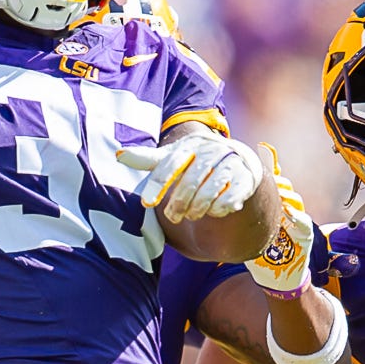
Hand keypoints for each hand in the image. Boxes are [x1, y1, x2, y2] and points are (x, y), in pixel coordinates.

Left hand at [114, 127, 265, 226]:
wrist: (235, 158)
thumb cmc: (195, 161)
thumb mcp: (171, 158)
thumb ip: (148, 159)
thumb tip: (119, 155)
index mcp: (190, 145)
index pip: (171, 164)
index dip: (158, 184)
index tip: (146, 203)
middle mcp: (212, 150)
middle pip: (191, 182)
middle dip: (178, 204)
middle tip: (172, 218)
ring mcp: (231, 163)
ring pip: (210, 191)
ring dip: (197, 208)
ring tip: (191, 215)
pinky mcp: (245, 178)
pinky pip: (230, 198)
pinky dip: (218, 209)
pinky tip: (213, 211)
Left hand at [248, 156, 316, 291]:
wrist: (277, 278)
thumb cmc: (262, 255)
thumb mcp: (249, 234)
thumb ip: (245, 218)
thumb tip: (226, 200)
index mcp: (274, 209)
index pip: (274, 184)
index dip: (271, 172)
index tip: (262, 161)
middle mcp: (287, 211)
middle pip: (286, 188)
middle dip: (277, 182)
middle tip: (268, 181)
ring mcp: (298, 222)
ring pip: (295, 200)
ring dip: (286, 196)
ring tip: (277, 195)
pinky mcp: (306, 234)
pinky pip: (303, 221)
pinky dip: (297, 215)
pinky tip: (288, 213)